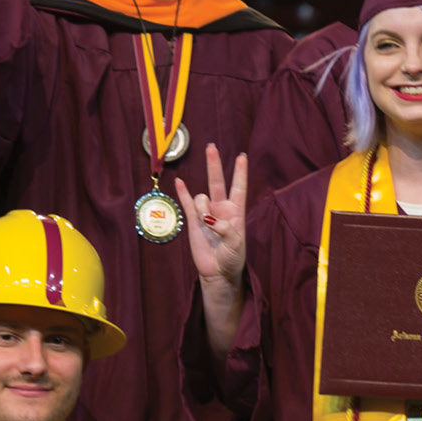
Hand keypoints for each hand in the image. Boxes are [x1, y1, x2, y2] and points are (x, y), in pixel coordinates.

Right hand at [176, 145, 248, 289]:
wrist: (217, 273)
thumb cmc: (232, 259)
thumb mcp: (236, 245)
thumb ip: (226, 230)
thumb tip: (210, 220)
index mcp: (236, 212)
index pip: (239, 187)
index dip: (240, 172)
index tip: (242, 156)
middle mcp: (221, 209)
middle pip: (217, 182)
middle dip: (214, 165)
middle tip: (211, 147)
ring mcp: (206, 213)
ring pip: (201, 197)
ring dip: (201, 206)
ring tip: (203, 222)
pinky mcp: (193, 221)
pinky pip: (186, 203)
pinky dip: (183, 192)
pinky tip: (179, 182)